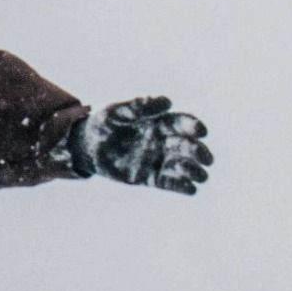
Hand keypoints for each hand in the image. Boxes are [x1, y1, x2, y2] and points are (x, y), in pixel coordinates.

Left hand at [71, 96, 210, 193]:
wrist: (85, 146)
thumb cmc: (103, 123)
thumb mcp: (117, 111)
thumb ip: (139, 106)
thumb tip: (168, 101)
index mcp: (158, 122)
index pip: (181, 123)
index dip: (193, 126)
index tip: (201, 131)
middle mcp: (162, 141)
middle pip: (186, 146)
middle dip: (199, 151)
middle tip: (206, 158)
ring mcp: (157, 160)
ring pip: (182, 166)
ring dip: (194, 170)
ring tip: (199, 174)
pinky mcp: (149, 177)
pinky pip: (168, 183)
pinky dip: (181, 186)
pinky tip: (191, 189)